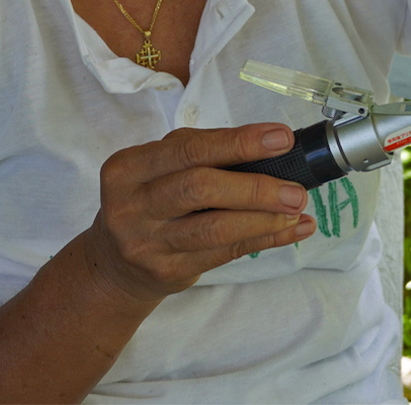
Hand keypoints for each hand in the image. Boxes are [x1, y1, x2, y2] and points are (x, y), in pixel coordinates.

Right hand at [84, 124, 315, 302]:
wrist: (113, 264)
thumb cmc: (150, 202)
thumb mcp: (158, 170)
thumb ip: (204, 154)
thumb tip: (272, 146)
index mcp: (128, 168)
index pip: (189, 148)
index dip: (239, 142)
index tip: (281, 139)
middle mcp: (131, 205)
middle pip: (200, 188)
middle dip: (255, 186)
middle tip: (296, 188)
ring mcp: (146, 243)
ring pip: (214, 227)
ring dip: (264, 218)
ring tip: (297, 208)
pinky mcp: (166, 272)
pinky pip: (224, 253)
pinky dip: (264, 239)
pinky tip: (291, 230)